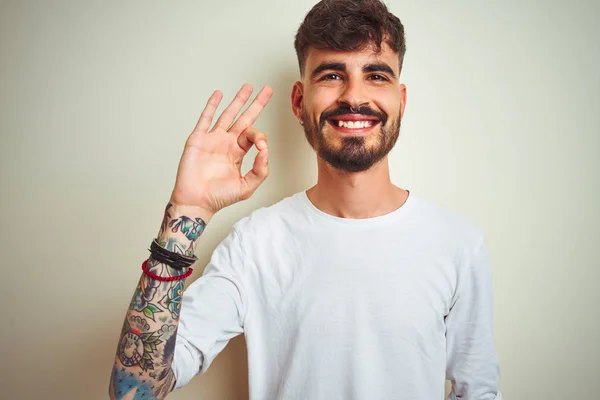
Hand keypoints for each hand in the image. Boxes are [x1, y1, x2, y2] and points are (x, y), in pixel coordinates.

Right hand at [169, 84, 272, 217]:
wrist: (196, 202)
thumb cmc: (219, 197)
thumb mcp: (246, 187)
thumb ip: (260, 171)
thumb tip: (265, 152)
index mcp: (237, 153)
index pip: (252, 136)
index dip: (259, 137)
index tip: (261, 147)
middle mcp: (226, 143)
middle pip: (244, 118)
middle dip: (256, 104)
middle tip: (266, 90)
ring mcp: (212, 139)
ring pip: (227, 114)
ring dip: (238, 100)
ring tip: (248, 86)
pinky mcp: (198, 139)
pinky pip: (206, 118)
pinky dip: (212, 105)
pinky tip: (218, 94)